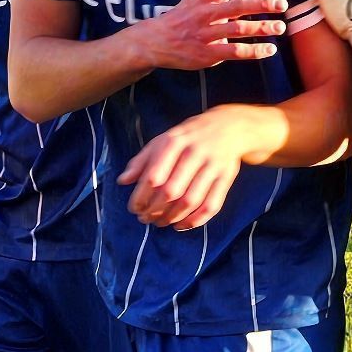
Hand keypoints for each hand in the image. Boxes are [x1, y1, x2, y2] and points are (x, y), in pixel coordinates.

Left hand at [119, 109, 246, 229]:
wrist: (229, 126)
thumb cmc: (188, 137)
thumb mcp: (162, 140)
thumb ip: (141, 161)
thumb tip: (122, 181)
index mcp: (174, 142)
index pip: (153, 176)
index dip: (141, 197)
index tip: (134, 208)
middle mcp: (194, 153)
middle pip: (171, 191)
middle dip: (154, 211)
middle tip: (145, 219)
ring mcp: (213, 166)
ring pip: (190, 201)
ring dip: (172, 218)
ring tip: (160, 223)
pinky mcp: (226, 177)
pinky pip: (211, 205)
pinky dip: (195, 220)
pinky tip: (181, 225)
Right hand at [133, 0, 290, 70]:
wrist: (156, 41)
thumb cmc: (182, 16)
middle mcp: (206, 13)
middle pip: (237, 6)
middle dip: (261, 4)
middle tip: (282, 4)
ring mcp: (206, 34)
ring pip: (237, 29)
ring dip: (261, 28)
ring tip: (280, 26)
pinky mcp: (207, 53)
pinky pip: (234, 51)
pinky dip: (253, 51)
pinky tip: (269, 49)